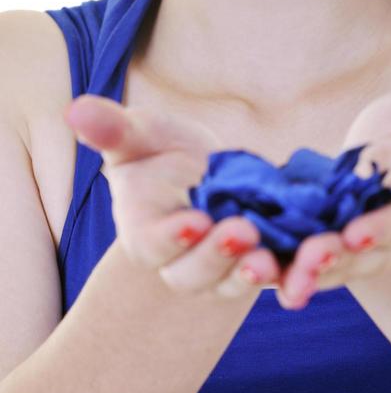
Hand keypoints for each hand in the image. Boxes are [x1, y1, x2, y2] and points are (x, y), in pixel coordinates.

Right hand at [63, 94, 282, 298]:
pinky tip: (314, 261)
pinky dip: (295, 277)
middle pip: (195, 273)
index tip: (193, 219)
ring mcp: (225, 268)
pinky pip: (280, 278)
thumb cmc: (160, 153)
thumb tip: (74, 110)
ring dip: (253, 274)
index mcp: (147, 232)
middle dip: (217, 257)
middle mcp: (184, 261)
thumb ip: (111, 130)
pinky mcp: (265, 262)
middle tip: (242, 232)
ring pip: (235, 282)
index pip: (154, 243)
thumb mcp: (139, 135)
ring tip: (270, 258)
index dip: (171, 236)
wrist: (206, 173)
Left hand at [274, 88, 390, 309]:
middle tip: (307, 262)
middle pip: (361, 257)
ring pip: (328, 267)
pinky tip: (250, 269)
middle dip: (334, 261)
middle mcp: (387, 236)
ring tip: (274, 278)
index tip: (357, 235)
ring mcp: (353, 245)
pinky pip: (298, 258)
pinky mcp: (320, 240)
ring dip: (301, 274)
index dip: (381, 230)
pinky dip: (277, 265)